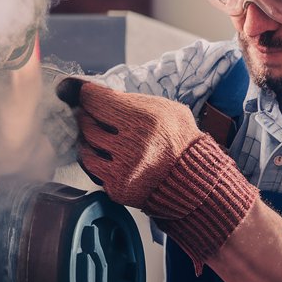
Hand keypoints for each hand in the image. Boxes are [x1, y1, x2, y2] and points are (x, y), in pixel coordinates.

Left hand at [57, 78, 203, 209]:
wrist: (195, 179)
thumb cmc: (180, 139)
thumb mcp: (167, 109)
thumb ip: (136, 100)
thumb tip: (102, 92)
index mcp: (145, 121)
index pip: (97, 101)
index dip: (89, 95)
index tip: (89, 95)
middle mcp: (133, 146)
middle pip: (88, 123)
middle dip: (88, 117)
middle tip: (93, 115)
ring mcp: (124, 170)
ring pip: (86, 147)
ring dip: (90, 139)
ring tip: (99, 135)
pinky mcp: (119, 188)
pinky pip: (93, 169)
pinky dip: (96, 160)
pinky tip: (105, 154)